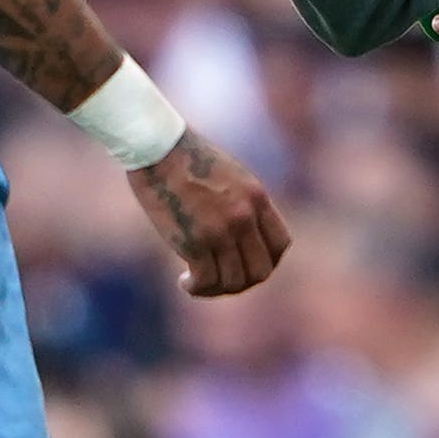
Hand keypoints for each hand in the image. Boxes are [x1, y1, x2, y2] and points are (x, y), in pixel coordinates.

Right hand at [130, 131, 292, 296]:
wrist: (158, 148)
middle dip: (242, 282)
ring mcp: (221, 230)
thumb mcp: (229, 176)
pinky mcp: (195, 241)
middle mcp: (245, 216)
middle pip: (261, 271)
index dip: (267, 261)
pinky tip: (184, 281)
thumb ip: (240, 203)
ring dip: (216, 289)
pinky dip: (196, 288)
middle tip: (221, 279)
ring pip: (234, 282)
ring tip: (197, 282)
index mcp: (257, 197)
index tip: (245, 263)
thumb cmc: (186, 158)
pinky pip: (205, 281)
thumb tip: (239, 236)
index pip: (280, 245)